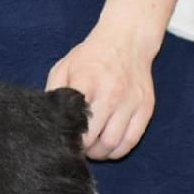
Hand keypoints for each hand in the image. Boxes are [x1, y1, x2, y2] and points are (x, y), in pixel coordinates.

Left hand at [46, 25, 157, 160]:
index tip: (62, 141)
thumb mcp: (64, 67)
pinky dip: (118, 150)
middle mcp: (111, 94)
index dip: (67, 137)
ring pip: (113, 144)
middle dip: (81, 150)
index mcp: (88, 82)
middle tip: (75, 148)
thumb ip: (53, 92)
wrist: (127, 40)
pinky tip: (108, 147)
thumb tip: (47, 119)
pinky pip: (131, 140)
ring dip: (99, 153)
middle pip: (94, 138)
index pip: (76, 120)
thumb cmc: (91, 57)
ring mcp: (131, 102)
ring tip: (91, 149)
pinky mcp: (145, 108)